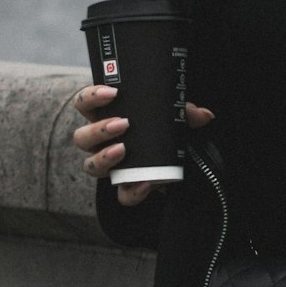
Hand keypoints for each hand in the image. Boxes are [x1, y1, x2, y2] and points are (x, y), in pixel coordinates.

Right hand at [71, 84, 214, 205]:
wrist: (176, 163)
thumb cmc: (163, 128)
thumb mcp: (173, 115)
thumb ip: (185, 112)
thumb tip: (204, 115)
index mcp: (106, 115)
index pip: (85, 103)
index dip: (91, 96)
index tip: (112, 92)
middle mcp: (100, 141)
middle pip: (81, 137)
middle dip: (98, 129)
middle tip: (122, 123)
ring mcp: (109, 165)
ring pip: (90, 165)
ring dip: (104, 157)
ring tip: (123, 150)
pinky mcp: (124, 187)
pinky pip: (121, 194)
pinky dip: (132, 190)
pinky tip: (145, 183)